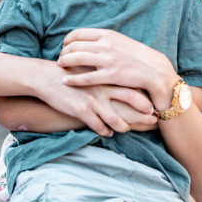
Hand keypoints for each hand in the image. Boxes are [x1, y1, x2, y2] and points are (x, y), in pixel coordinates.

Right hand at [35, 60, 156, 135]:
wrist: (47, 78)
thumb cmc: (69, 73)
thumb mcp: (89, 69)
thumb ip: (104, 74)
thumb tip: (118, 78)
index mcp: (106, 76)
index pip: (132, 84)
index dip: (145, 94)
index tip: (154, 103)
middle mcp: (104, 87)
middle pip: (131, 99)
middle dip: (142, 111)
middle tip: (151, 119)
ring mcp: (94, 100)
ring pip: (116, 119)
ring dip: (123, 127)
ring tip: (126, 129)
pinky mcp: (82, 110)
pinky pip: (98, 126)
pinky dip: (104, 131)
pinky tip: (106, 132)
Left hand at [57, 29, 178, 109]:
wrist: (155, 70)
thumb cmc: (137, 57)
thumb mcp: (120, 41)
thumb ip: (104, 40)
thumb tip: (88, 40)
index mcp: (107, 34)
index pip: (77, 34)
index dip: (67, 41)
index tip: (65, 48)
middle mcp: (106, 44)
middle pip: (73, 46)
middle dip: (63, 53)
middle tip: (61, 60)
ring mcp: (108, 60)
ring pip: (76, 59)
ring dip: (64, 63)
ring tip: (61, 67)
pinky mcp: (111, 75)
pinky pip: (85, 77)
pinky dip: (72, 79)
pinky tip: (65, 81)